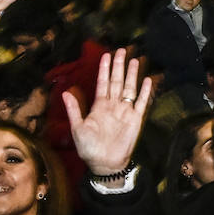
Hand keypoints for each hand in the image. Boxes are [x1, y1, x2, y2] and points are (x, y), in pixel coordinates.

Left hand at [64, 49, 152, 177]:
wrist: (104, 164)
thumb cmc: (89, 148)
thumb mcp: (77, 128)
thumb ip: (74, 109)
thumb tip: (66, 92)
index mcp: (99, 106)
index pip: (103, 83)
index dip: (104, 69)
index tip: (106, 55)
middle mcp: (113, 106)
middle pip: (117, 81)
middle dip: (119, 66)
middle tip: (122, 50)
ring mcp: (125, 112)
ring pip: (129, 88)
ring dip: (132, 75)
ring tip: (135, 60)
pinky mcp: (135, 120)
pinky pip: (141, 103)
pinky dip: (145, 92)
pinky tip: (147, 80)